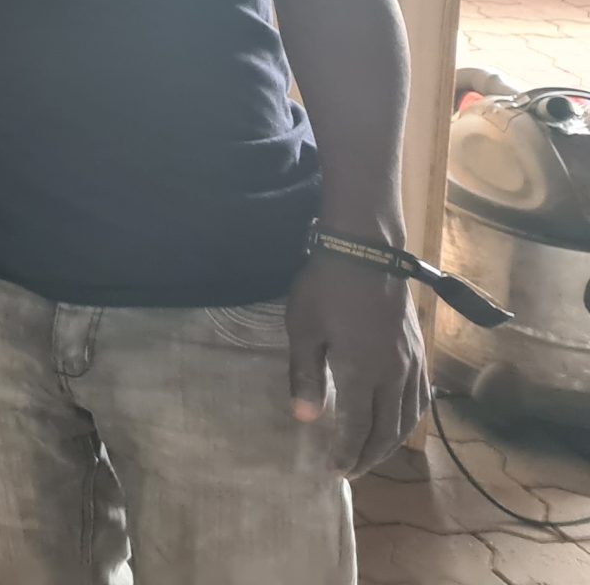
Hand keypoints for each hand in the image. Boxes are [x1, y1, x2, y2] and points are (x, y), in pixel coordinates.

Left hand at [286, 251, 426, 475]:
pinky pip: (420, 398)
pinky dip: (409, 420)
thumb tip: (305, 420)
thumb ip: (304, 375)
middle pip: (386, 430)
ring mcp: (412, 364)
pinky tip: (398, 423)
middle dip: (369, 456)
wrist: (366, 252)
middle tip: (351, 472)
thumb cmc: (325, 287)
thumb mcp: (303, 329)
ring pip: (408, 418)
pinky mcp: (420, 352)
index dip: (347, 452)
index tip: (335, 472)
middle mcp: (393, 375)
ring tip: (372, 455)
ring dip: (390, 442)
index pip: (357, 426)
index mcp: (362, 371)